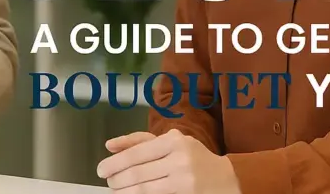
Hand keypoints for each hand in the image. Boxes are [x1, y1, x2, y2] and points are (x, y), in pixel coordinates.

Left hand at [97, 129, 240, 193]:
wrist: (227, 179)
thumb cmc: (193, 158)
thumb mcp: (170, 142)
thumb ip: (140, 141)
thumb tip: (110, 145)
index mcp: (173, 140)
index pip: (136, 153)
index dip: (114, 163)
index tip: (102, 169)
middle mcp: (179, 158)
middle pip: (137, 173)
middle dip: (117, 180)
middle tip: (109, 182)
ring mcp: (183, 179)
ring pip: (143, 189)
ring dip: (125, 191)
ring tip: (117, 190)